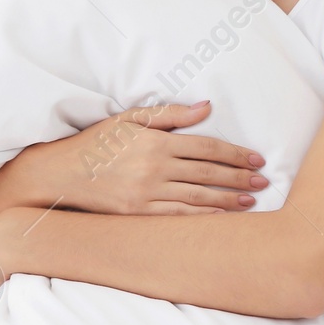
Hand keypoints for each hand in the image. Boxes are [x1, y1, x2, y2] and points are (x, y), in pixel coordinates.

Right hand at [4, 102, 268, 215]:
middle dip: (239, 178)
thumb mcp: (130, 119)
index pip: (206, 148)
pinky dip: (203, 217)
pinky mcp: (139, 214)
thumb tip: (206, 107)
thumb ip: (169, 114)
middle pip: (208, 174)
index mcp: (156, 142)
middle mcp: (154, 169)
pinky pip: (178, 217)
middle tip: (263, 180)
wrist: (60, 174)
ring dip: (228, 200)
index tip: (256, 159)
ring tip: (250, 200)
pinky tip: (221, 217)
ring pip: (198, 198)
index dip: (235, 154)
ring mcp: (147, 194)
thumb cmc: (96, 143)